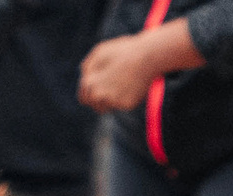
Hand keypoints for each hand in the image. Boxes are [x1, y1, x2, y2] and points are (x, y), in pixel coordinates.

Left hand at [79, 21, 200, 110]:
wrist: (149, 56)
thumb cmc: (123, 50)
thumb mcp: (101, 51)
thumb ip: (88, 66)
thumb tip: (84, 78)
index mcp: (91, 82)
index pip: (83, 98)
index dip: (87, 93)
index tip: (95, 88)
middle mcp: (100, 95)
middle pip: (94, 106)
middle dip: (97, 100)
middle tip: (107, 90)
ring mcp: (114, 102)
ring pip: (107, 107)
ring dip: (110, 100)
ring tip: (119, 84)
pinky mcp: (128, 105)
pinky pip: (122, 105)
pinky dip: (124, 98)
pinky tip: (131, 85)